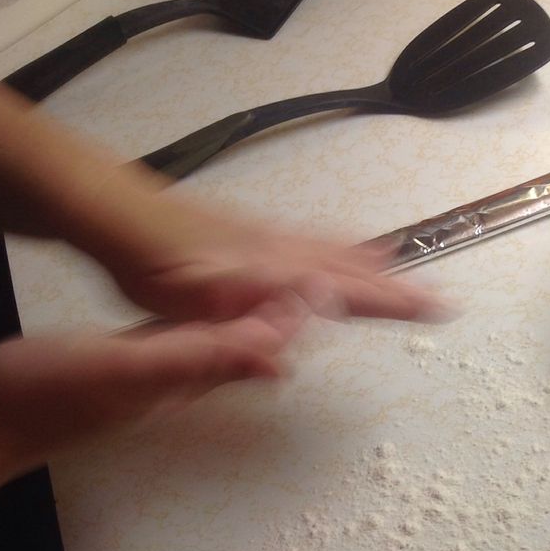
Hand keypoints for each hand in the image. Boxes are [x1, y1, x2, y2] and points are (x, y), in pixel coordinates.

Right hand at [0, 291, 305, 489]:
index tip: (326, 287)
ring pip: (215, 346)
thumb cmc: (43, 399)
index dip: (290, 316)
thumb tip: (272, 351)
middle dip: (282, 322)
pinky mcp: (116, 365)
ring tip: (280, 301)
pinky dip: (200, 323)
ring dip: (249, 324)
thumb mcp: (125, 368)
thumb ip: (199, 355)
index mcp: (182, 378)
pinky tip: (197, 315)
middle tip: (321, 291)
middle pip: (245, 348)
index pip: (254, 344)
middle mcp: (173, 380)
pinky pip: (176, 342)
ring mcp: (146, 375)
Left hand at [94, 191, 445, 326]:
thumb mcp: (191, 307)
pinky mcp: (248, 230)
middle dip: (396, 286)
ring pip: (331, 249)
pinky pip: (308, 238)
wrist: (111, 209)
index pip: (346, 290)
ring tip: (402, 269)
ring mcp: (265, 235)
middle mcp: (279, 248)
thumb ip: (243, 326)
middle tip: (439, 299)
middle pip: (351, 268)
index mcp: (273, 270)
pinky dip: (335, 246)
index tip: (437, 308)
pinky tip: (334, 249)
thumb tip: (298, 341)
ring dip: (369, 264)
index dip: (393, 302)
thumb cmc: (148, 263)